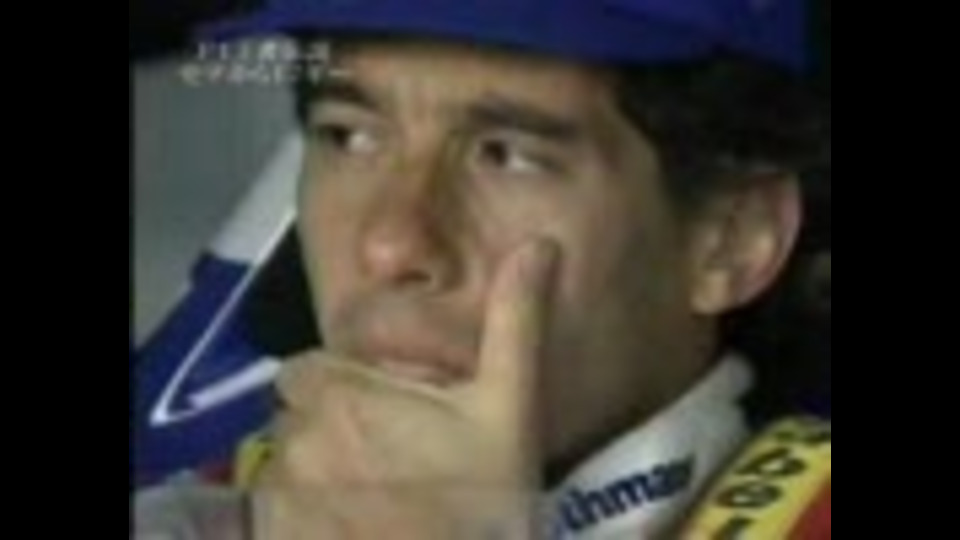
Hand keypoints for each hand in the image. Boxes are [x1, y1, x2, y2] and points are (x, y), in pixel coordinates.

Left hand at [253, 240, 557, 539]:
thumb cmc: (481, 501)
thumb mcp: (510, 410)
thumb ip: (515, 325)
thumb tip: (538, 245)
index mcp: (341, 392)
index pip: (308, 372)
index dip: (340, 388)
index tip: (380, 415)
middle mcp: (295, 437)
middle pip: (297, 420)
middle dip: (330, 434)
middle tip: (387, 468)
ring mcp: (278, 495)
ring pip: (284, 470)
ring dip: (315, 480)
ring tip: (371, 509)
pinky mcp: (272, 537)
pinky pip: (273, 518)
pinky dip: (301, 523)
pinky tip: (351, 531)